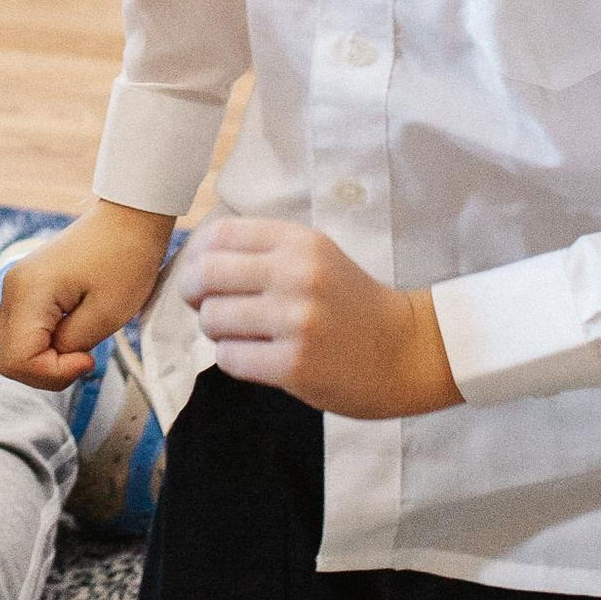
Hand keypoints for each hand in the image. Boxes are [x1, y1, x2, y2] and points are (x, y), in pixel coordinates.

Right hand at [0, 202, 174, 391]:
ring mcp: (15, 287)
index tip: (87, 359)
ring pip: (9, 348)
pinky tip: (69, 337)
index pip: (17, 359)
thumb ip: (71, 346)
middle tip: (82, 359)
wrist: (128, 220)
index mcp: (29, 293)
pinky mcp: (25, 288)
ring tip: (78, 349)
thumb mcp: (106, 314)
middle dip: (43, 372)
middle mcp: (12, 289)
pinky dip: (41, 346)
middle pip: (5, 358)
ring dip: (41, 361)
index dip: (52, 372)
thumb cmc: (125, 260)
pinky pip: (20, 332)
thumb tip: (53, 360)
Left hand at [176, 221, 459, 419]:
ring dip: (215, 330)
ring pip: (212, 318)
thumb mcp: (316, 258)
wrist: (407, 351)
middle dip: (193, 293)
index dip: (196, 254)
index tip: (199, 272)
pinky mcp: (295, 365)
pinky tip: (255, 357)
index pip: (220, 234)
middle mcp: (298, 275)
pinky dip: (232, 358)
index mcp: (301, 242)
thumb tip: (193, 260)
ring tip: (240, 334)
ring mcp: (297, 321)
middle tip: (204, 306)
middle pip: (206, 274)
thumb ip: (263, 252)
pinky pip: (229, 357)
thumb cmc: (350, 304)